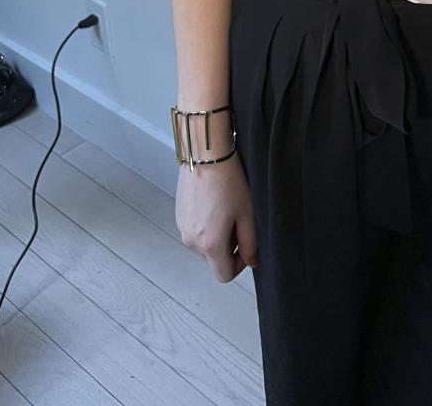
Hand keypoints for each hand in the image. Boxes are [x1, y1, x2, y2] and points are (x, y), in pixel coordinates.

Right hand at [175, 150, 259, 282]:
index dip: (239, 266)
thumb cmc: (228, 180)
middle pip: (214, 259)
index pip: (224, 275)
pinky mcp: (179, 216)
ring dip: (217, 235)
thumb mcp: (247, 214)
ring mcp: (182, 228)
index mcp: (210, 244)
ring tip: (226, 209)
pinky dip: (206, 224)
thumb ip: (251, 244)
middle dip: (229, 247)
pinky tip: (214, 203)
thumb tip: (252, 261)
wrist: (206, 155)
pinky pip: (195, 230)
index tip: (246, 247)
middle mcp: (191, 241)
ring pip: (204, 245)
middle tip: (238, 221)